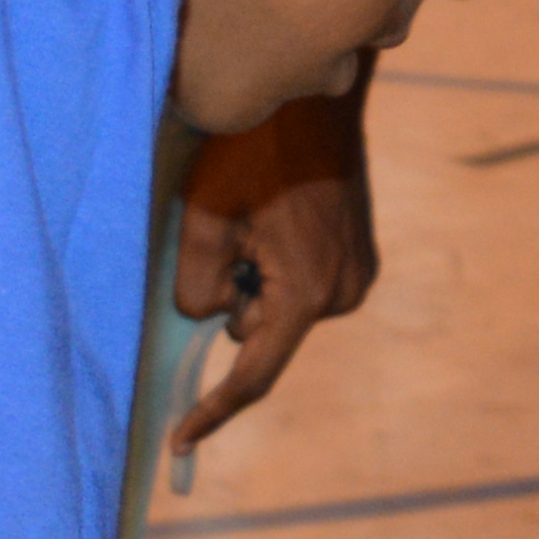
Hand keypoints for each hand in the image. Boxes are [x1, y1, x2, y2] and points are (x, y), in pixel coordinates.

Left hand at [169, 97, 375, 460]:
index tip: (177, 441)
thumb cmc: (255, 148)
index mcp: (305, 293)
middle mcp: (342, 296)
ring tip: (257, 217)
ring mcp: (358, 278)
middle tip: (228, 234)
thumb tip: (214, 319)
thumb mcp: (204, 215)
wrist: (317, 96)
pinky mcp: (361, 260)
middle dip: (235, 302)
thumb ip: (197, 286)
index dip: (212, 412)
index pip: (252, 373)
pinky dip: (278, 271)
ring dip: (256, 282)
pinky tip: (277, 217)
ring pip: (280, 312)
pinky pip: (302, 290)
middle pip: (262, 334)